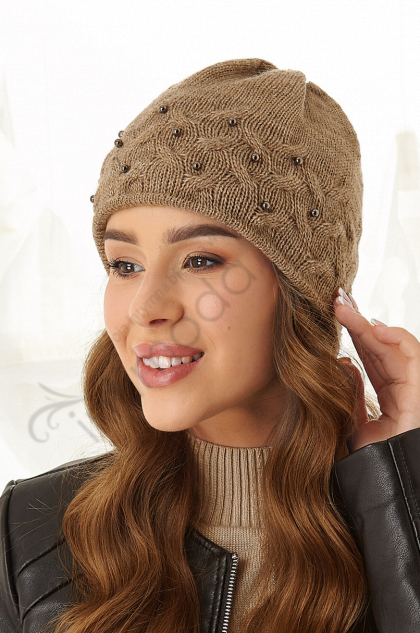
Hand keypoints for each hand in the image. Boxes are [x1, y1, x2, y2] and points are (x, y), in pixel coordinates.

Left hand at [333, 288, 419, 452]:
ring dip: (369, 325)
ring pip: (395, 348)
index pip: (373, 357)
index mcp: (390, 397)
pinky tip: (373, 326)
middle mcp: (404, 391)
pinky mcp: (418, 395)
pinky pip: (412, 359)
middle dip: (359, 322)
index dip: (356, 334)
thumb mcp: (350, 423)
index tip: (335, 312)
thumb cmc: (367, 462)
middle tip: (336, 300)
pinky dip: (396, 339)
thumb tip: (344, 364)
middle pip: (382, 349)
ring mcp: (413, 392)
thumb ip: (350, 394)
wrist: (380, 488)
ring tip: (344, 308)